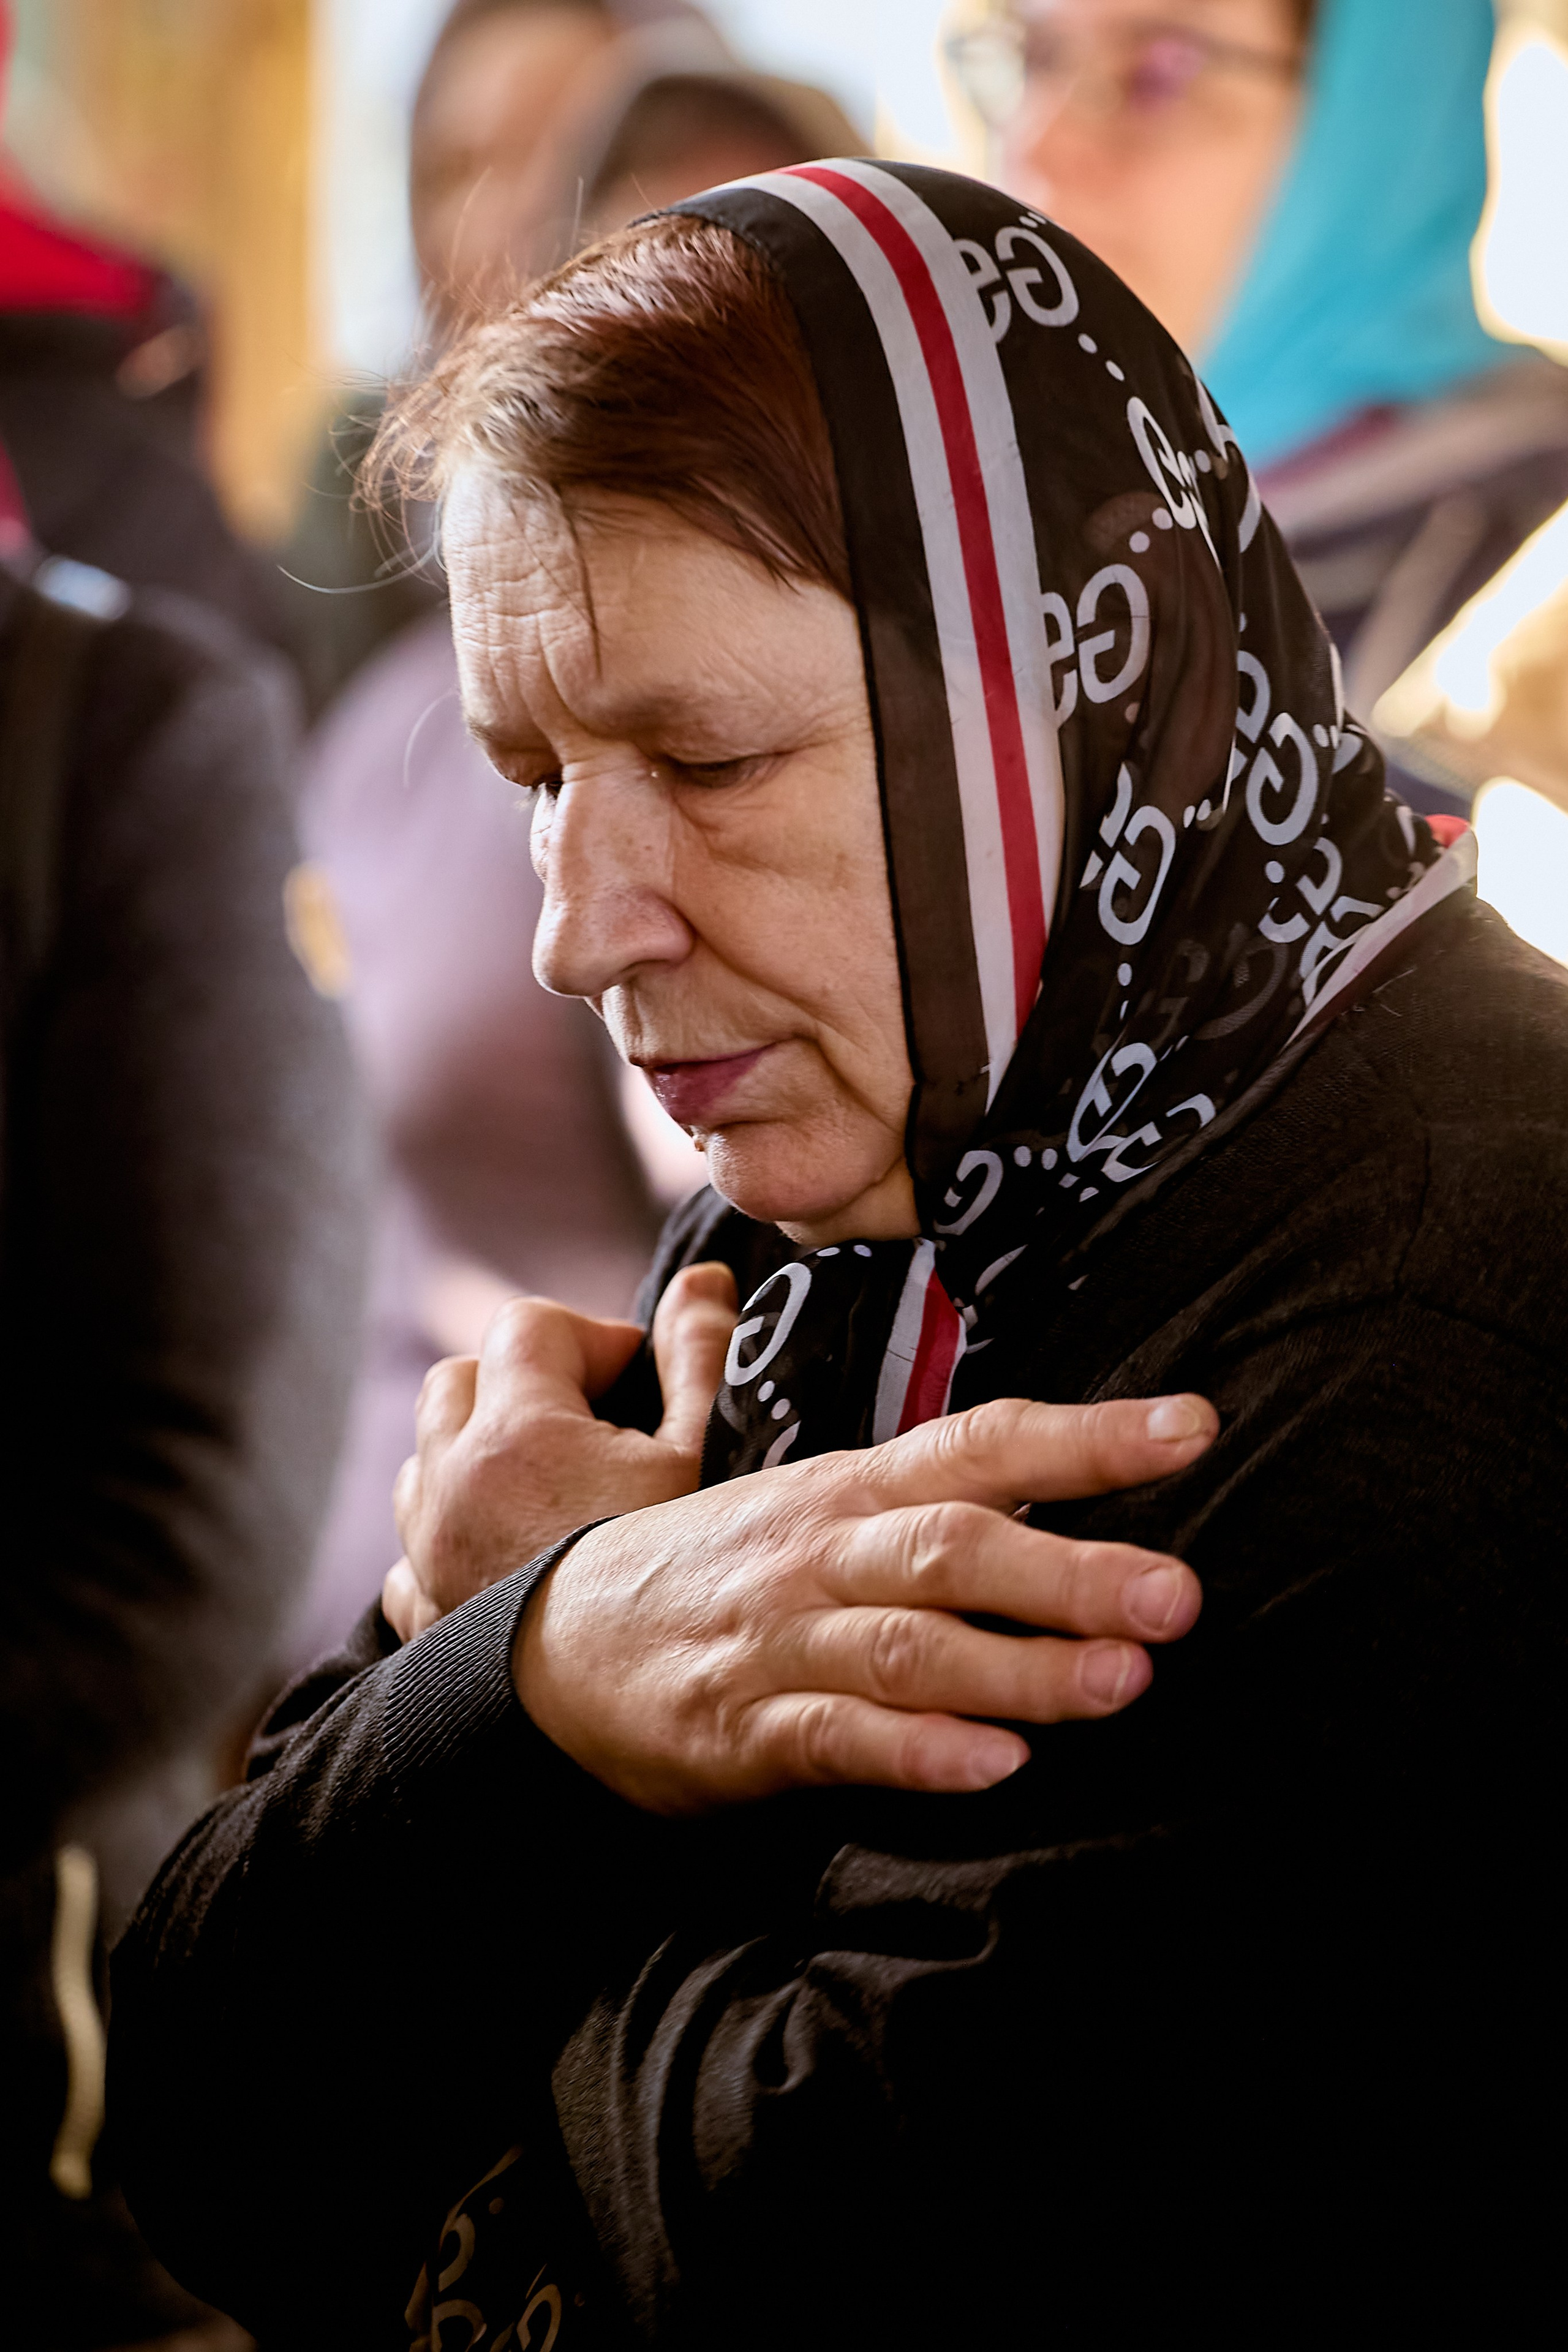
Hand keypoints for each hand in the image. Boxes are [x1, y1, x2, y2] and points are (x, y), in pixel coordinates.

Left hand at [382, 1263, 737, 1642]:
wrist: (643, 1702)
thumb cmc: (683, 1580)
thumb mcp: (712, 1456)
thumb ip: (701, 1357)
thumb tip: (701, 1279)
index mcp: (518, 1432)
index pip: (528, 1326)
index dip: (589, 1338)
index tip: (637, 1380)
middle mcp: (450, 1483)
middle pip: (456, 1381)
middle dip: (517, 1385)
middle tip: (590, 1426)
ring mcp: (428, 1553)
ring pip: (424, 1463)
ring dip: (474, 1458)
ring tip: (550, 1490)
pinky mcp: (427, 1615)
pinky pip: (408, 1559)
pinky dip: (446, 1545)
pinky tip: (502, 1562)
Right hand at [514, 1393, 1216, 1812]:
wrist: (559, 1637)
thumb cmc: (729, 1568)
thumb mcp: (825, 1507)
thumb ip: (938, 1500)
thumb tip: (1084, 1489)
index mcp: (855, 1487)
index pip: (981, 1442)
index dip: (1087, 1435)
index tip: (1194, 1427)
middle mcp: (824, 1550)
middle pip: (954, 1546)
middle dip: (1070, 1570)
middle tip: (1180, 1594)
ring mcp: (780, 1640)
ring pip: (907, 1645)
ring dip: (1018, 1665)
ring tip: (1122, 1681)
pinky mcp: (739, 1729)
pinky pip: (833, 1739)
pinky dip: (914, 1752)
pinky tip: (995, 1766)